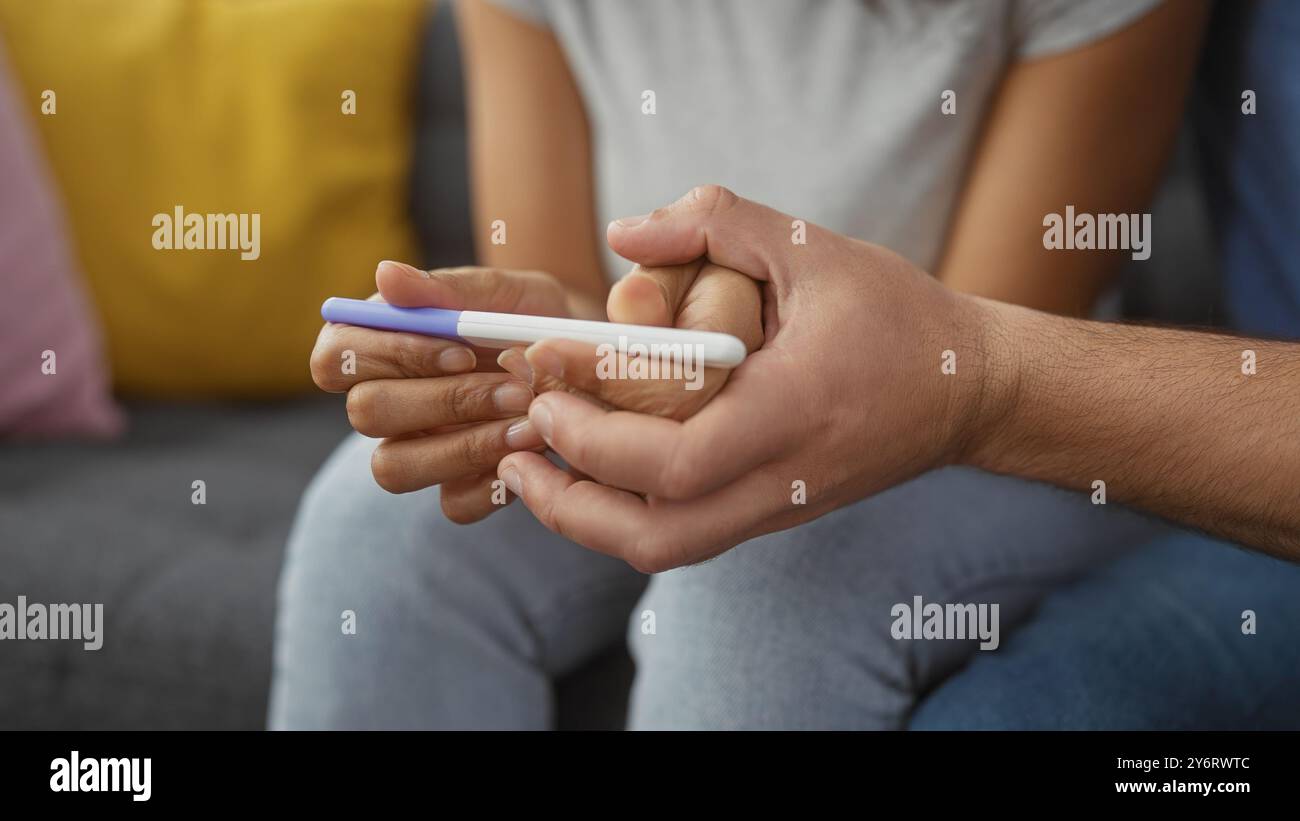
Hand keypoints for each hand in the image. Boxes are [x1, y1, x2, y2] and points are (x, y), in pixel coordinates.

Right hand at [311, 258, 761, 523]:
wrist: (598, 361)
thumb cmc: (540, 317)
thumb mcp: (509, 294)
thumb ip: (450, 291)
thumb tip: (386, 274)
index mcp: (382, 345)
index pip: (337, 355)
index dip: (392, 355)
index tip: (463, 347)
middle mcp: (388, 402)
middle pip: (366, 413)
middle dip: (444, 399)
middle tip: (517, 386)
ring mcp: (418, 452)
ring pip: (394, 467)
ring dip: (464, 444)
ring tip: (530, 421)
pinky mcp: (457, 491)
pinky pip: (451, 503)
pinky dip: (493, 480)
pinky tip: (536, 453)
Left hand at [497, 186, 1011, 570]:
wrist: (967, 390)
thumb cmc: (895, 314)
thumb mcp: (813, 245)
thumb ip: (716, 224)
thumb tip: (622, 235)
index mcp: (792, 412)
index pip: (672, 456)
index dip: (592, 427)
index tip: (544, 375)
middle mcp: (782, 479)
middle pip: (653, 534)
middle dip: (568, 496)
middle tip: (522, 442)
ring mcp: (778, 508)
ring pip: (663, 549)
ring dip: (585, 519)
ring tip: (534, 470)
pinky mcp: (774, 514)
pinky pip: (684, 536)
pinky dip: (622, 515)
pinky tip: (588, 472)